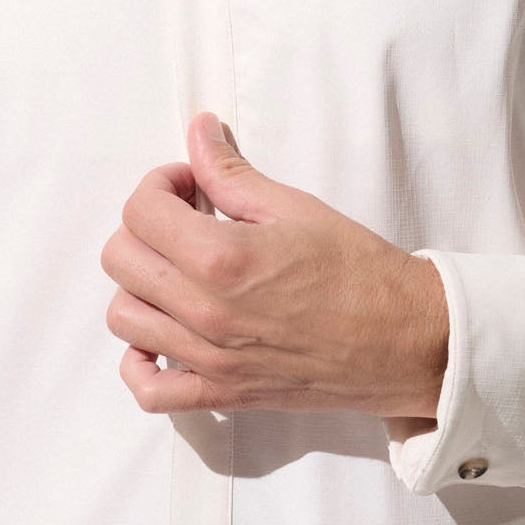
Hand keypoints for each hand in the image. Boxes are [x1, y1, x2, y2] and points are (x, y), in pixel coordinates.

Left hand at [101, 110, 448, 419]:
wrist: (404, 341)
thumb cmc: (360, 272)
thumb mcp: (296, 208)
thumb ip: (232, 173)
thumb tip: (199, 132)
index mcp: (221, 258)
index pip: (140, 210)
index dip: (159, 185)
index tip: (188, 185)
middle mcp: (205, 311)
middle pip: (119, 260)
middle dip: (143, 228)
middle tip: (182, 221)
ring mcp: (208, 358)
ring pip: (122, 318)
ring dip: (138, 285)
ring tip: (176, 272)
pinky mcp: (221, 393)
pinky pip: (149, 390)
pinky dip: (140, 364)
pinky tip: (162, 336)